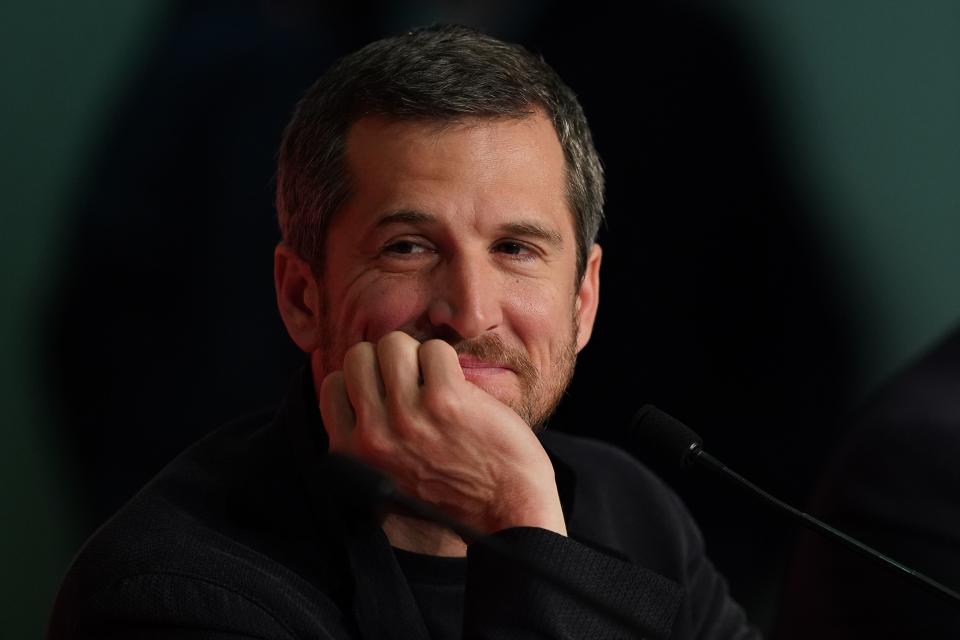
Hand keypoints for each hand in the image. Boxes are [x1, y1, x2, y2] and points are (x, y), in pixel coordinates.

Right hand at [319, 331, 565, 536]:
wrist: (504, 513)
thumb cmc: (449, 494)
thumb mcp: (382, 478)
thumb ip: (360, 440)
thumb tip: (344, 382)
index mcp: (350, 453)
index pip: (333, 384)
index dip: (363, 378)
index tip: (387, 388)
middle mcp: (372, 435)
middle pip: (358, 356)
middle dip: (387, 359)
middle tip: (413, 378)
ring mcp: (407, 417)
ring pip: (394, 344)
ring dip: (418, 354)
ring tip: (435, 379)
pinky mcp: (445, 400)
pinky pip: (434, 349)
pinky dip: (447, 359)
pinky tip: (457, 384)